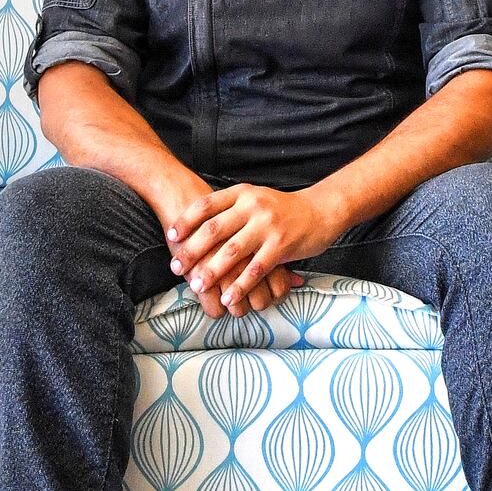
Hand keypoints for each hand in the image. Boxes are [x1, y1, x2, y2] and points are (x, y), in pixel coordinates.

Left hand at [167, 183, 335, 315]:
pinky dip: (239, 285)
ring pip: (232, 252)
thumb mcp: (254, 198)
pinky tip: (228, 297)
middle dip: (192, 251)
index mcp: (242, 193)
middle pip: (214, 229)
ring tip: (197, 286)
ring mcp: (267, 226)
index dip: (186, 221)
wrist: (320, 210)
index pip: (206, 205)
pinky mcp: (281, 245)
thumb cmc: (281, 209)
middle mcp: (252, 206)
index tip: (171, 237)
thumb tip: (196, 227)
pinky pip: (255, 269)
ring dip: (211, 271)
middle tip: (176, 267)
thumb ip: (230, 208)